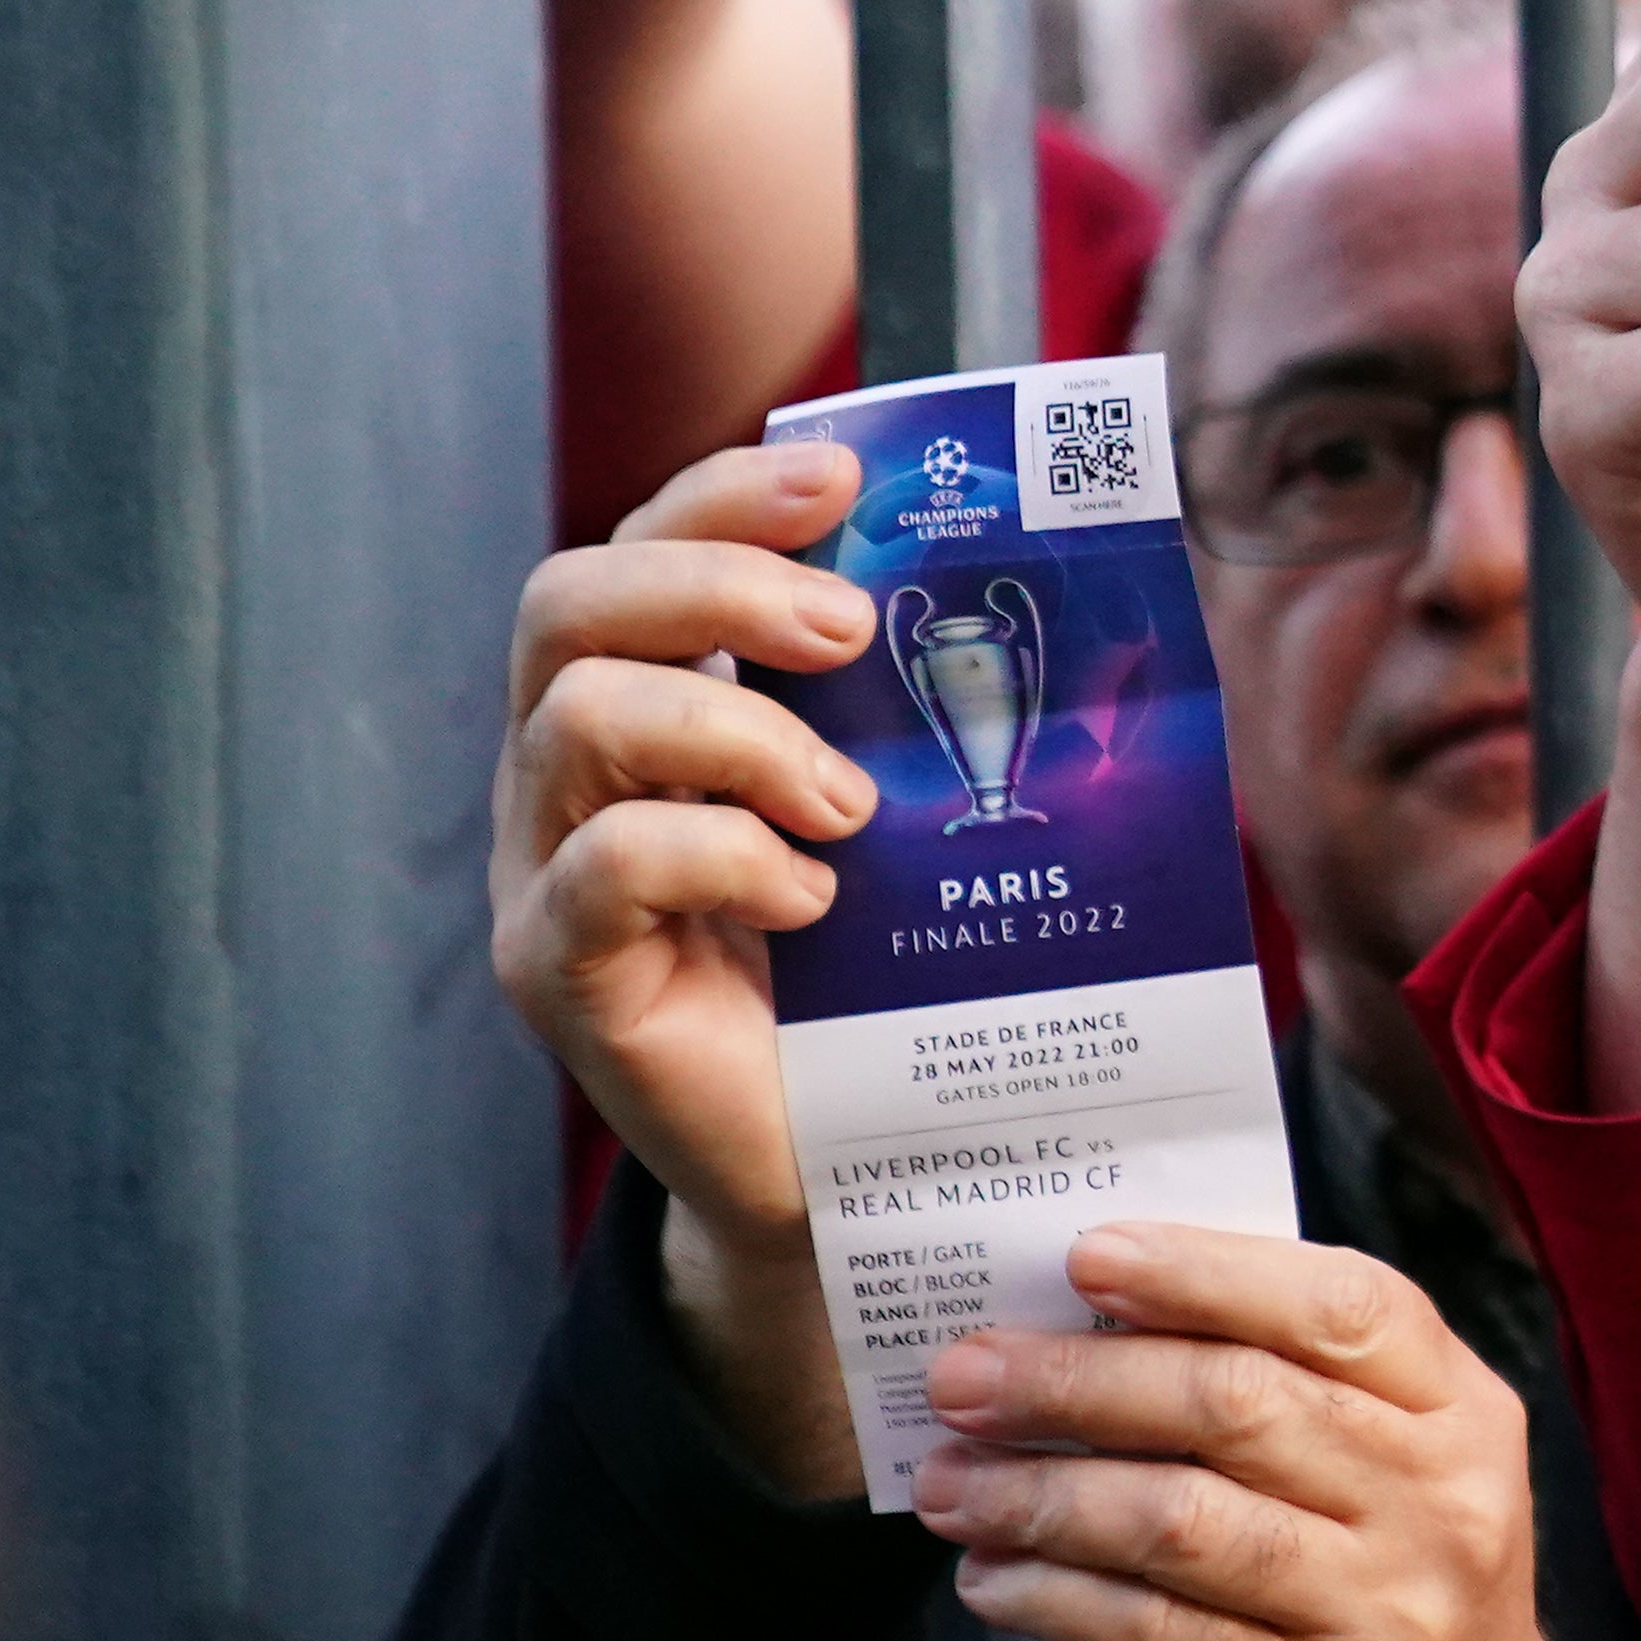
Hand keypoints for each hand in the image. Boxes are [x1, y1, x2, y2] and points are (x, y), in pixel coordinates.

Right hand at [491, 443, 888, 1490]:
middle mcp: (571, 771)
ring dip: (739, 732)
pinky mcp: (560, 970)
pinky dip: (722, 856)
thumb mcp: (919, 809)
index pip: (638, 548)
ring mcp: (546, 869)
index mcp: (654, 703)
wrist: (861, 1161)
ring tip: (852, 807)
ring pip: (578, 716)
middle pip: (567, 602)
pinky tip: (813, 899)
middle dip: (718, 584)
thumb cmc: (894, 969)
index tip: (841, 478)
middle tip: (848, 631)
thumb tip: (1094, 577)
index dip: (722, 494)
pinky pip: (604, 865)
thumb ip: (935, 703)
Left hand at [916, 1224, 1582, 1640]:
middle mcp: (1436, 1509)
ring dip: (1039, 1493)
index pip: (1345, 1307)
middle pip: (1239, 1405)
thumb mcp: (1404, 1477)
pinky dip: (1051, 1597)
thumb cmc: (1396, 1597)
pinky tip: (991, 1578)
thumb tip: (1097, 1322)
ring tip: (948, 1480)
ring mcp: (1374, 1618)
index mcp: (1464, 1418)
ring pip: (1178, 1520)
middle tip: (966, 1374)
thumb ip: (1299, 1393)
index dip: (1210, 1272)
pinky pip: (1147, 1634)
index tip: (1087, 1256)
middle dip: (1080, 1379)